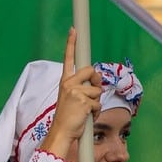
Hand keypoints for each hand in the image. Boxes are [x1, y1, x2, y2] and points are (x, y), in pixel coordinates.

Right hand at [40, 30, 101, 161]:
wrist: (62, 131)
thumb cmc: (69, 116)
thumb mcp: (74, 98)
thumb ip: (85, 87)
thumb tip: (98, 81)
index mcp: (65, 81)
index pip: (68, 59)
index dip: (71, 44)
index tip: (74, 30)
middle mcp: (68, 83)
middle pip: (91, 72)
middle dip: (96, 82)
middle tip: (91, 95)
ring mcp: (75, 91)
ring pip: (97, 91)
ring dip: (96, 103)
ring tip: (85, 111)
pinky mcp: (83, 100)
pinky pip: (98, 103)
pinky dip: (96, 112)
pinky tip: (87, 116)